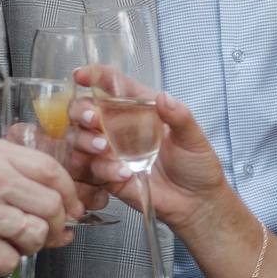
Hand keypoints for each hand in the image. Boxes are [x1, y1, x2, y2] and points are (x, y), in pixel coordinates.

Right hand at [0, 140, 83, 276]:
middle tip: (52, 232)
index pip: (51, 170)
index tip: (72, 206)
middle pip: (52, 206)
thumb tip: (57, 200)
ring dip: (32, 245)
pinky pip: (11, 261)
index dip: (69, 192)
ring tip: (16, 242)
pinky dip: (6, 262)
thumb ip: (12, 172)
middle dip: (59, 224)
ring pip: (36, 235)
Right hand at [62, 78, 230, 233]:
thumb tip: (164, 97)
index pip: (113, 86)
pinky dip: (102, 169)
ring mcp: (111, 152)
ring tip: (105, 148)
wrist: (196, 203)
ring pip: (79, 139)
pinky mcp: (108, 176)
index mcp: (140, 109)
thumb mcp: (194, 138)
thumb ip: (180, 117)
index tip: (82, 74)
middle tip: (93, 119)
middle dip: (81, 110)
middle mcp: (120, 128)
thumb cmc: (197, 165)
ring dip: (86, 141)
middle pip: (85, 110)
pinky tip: (124, 174)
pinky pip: (90, 169)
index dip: (95, 76)